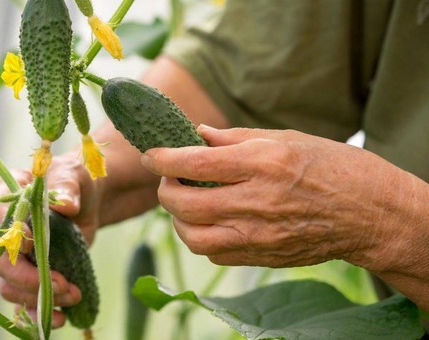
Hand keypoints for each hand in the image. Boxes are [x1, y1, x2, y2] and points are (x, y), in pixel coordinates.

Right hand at [0, 154, 99, 326]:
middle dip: (30, 279)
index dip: (11, 235)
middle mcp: (3, 231)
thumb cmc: (74, 180)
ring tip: (73, 295)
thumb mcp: (73, 175)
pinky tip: (60, 317)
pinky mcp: (30, 275)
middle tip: (63, 284)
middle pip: (2, 263)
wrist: (87, 201)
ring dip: (40, 297)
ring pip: (11, 287)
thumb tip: (65, 205)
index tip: (34, 241)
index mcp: (5, 198)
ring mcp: (15, 257)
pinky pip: (24, 301)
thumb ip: (67, 187)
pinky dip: (39, 313)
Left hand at [140, 125, 408, 269]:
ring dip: (178, 219)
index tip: (151, 154)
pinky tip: (207, 221)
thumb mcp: (285, 138)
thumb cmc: (332, 166)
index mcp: (263, 163)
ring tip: (184, 202)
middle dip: (164, 189)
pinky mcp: (263, 257)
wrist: (370, 212)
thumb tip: (196, 134)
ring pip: (193, 237)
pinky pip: (214, 254)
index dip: (163, 158)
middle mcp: (257, 202)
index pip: (194, 163)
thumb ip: (234, 138)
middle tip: (168, 177)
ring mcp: (259, 235)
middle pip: (185, 203)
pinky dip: (200, 238)